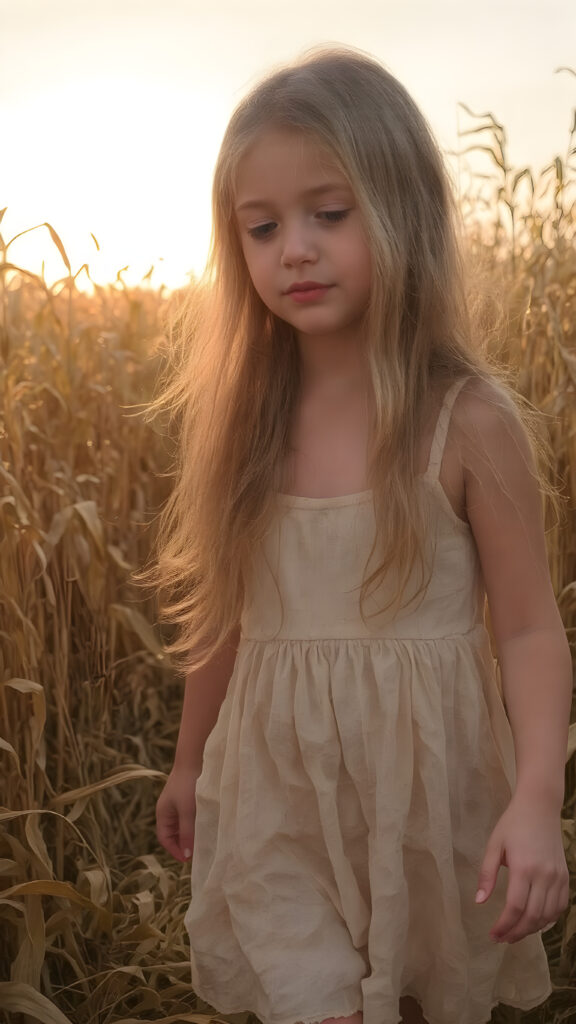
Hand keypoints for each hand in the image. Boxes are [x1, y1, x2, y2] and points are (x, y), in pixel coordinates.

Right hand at [156, 766, 200, 862]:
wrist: (196, 757)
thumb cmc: (188, 784)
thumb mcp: (187, 811)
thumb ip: (187, 834)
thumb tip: (187, 856)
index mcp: (163, 813)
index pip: (165, 839)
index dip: (175, 851)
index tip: (189, 860)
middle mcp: (170, 809)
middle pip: (174, 833)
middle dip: (185, 844)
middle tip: (200, 853)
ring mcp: (180, 802)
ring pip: (185, 825)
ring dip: (193, 833)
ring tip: (206, 841)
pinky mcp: (191, 797)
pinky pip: (192, 816)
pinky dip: (198, 823)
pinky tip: (209, 826)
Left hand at [475, 792, 569, 943]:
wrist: (540, 807)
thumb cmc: (512, 824)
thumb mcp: (494, 845)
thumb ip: (486, 874)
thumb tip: (479, 901)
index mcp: (524, 867)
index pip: (515, 907)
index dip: (504, 926)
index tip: (493, 935)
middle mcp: (544, 875)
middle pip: (532, 916)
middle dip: (516, 933)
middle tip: (502, 939)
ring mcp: (558, 877)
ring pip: (548, 915)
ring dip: (532, 929)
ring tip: (515, 933)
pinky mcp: (565, 876)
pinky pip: (560, 906)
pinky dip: (549, 919)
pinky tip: (535, 921)